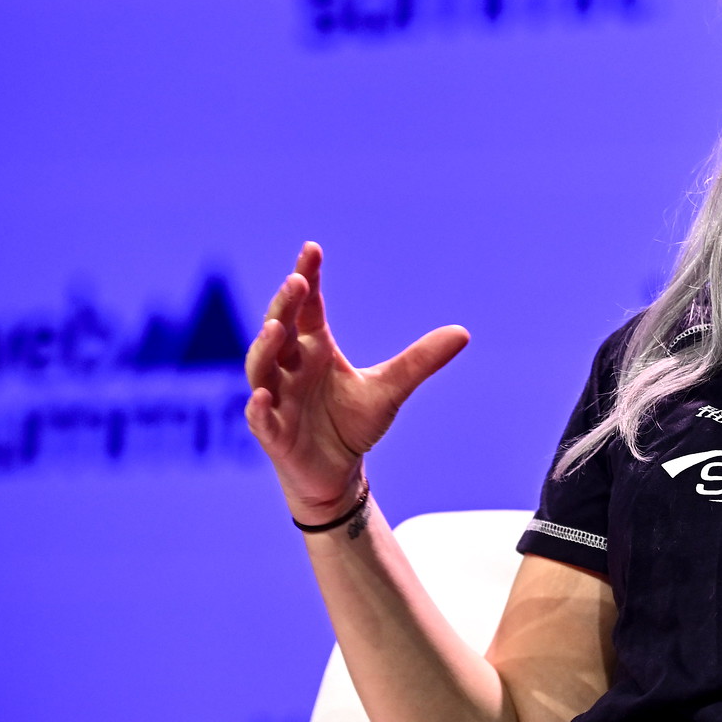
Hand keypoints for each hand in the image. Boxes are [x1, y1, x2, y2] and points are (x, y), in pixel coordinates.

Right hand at [244, 243, 469, 525]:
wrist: (336, 472)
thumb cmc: (353, 423)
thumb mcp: (390, 389)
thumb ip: (420, 361)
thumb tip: (463, 332)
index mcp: (314, 349)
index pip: (307, 307)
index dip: (307, 278)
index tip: (311, 249)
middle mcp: (290, 367)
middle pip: (280, 329)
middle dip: (285, 305)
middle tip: (296, 281)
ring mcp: (276, 398)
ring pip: (261, 367)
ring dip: (265, 348)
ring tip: (276, 329)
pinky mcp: (272, 433)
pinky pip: (259, 418)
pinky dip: (257, 407)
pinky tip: (262, 397)